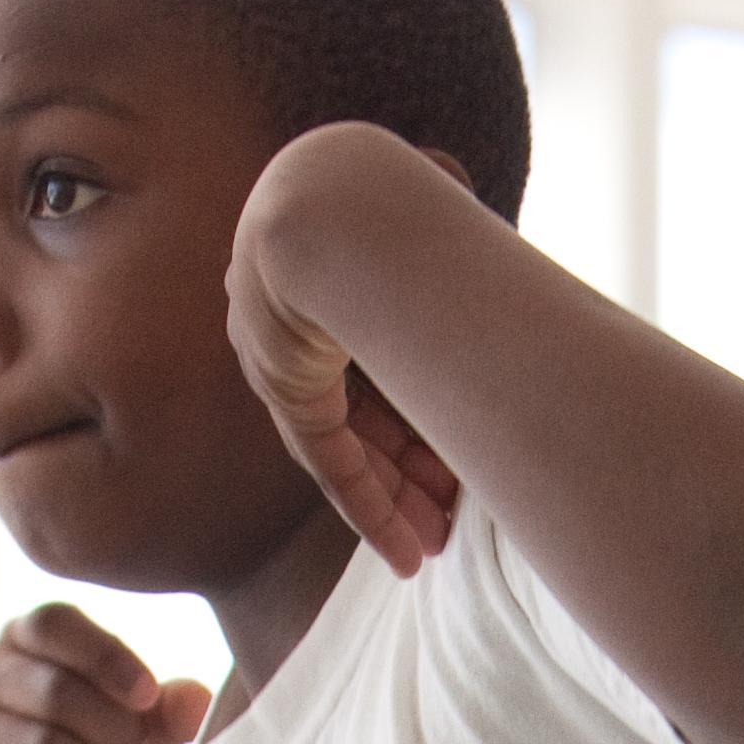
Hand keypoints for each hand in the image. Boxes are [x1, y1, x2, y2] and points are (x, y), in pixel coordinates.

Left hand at [229, 141, 464, 577]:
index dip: (422, 419)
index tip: (460, 467)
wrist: (342, 201)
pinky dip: (366, 506)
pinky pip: (326, 459)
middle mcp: (301, 310)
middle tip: (451, 522)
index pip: (378, 364)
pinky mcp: (280, 377)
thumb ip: (448, 230)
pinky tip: (401, 552)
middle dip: (410, 472)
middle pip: (358, 411)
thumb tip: (463, 191)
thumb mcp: (441, 227)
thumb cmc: (407, 201)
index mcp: (334, 269)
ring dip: (393, 500)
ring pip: (344, 441)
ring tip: (435, 547)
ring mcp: (282, 343)